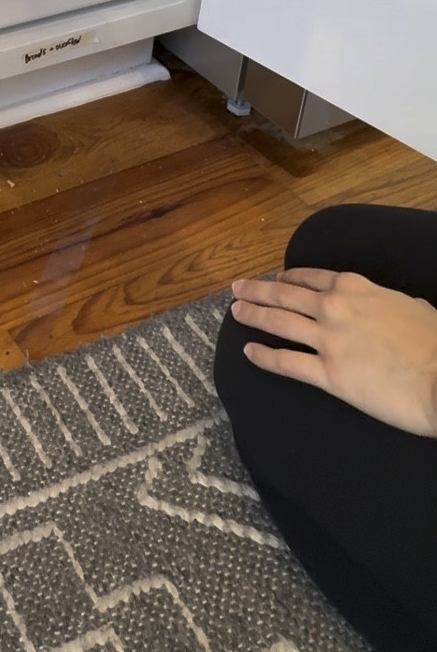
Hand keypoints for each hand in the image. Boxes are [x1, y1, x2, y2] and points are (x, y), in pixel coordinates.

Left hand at [230, 270, 436, 436]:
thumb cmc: (434, 342)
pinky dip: (264, 356)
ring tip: (235, 311)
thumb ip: (384, 302)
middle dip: (257, 289)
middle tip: (237, 287)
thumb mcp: (409, 306)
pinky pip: (286, 362)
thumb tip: (382, 307)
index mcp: (355, 288)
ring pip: (278, 321)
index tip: (276, 277)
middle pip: (285, 294)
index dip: (288, 277)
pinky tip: (249, 352)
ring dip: (253, 314)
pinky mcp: (328, 374)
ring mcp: (327, 340)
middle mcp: (334, 307)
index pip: (311, 277)